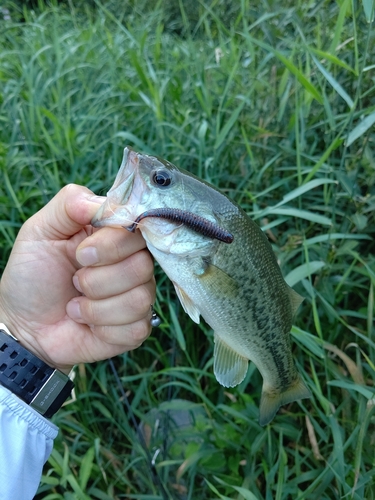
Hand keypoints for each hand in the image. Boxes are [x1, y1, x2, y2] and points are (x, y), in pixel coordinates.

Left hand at [0, 184, 154, 373]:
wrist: (22, 325)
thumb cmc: (33, 275)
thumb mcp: (39, 231)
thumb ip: (70, 204)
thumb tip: (109, 203)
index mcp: (115, 236)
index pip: (139, 230)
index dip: (112, 244)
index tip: (81, 253)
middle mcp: (133, 264)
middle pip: (143, 265)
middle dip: (98, 278)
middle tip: (74, 280)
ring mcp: (137, 297)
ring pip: (140, 298)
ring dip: (96, 305)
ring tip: (76, 303)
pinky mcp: (135, 329)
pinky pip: (136, 327)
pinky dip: (102, 326)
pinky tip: (86, 323)